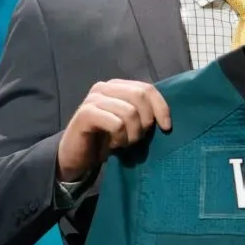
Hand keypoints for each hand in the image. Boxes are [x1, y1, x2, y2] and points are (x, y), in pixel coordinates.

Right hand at [57, 79, 171, 181]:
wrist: (78, 158)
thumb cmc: (107, 139)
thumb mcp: (130, 124)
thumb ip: (143, 113)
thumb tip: (166, 117)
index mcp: (118, 86)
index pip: (147, 88)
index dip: (161, 107)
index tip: (167, 127)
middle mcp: (104, 87)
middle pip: (140, 96)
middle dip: (146, 121)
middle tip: (138, 138)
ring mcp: (93, 99)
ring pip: (130, 111)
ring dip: (133, 134)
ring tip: (125, 143)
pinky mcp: (85, 114)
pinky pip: (116, 123)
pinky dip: (120, 137)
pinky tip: (115, 145)